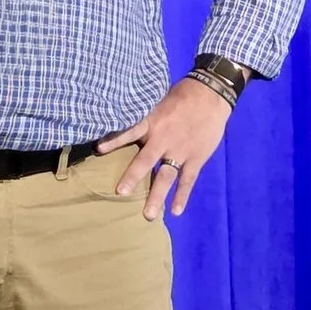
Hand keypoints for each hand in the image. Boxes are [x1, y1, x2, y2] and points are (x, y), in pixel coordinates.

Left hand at [99, 78, 232, 220]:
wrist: (212, 94)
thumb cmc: (183, 95)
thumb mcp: (159, 100)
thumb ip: (145, 117)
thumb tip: (126, 123)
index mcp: (153, 122)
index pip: (130, 131)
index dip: (114, 140)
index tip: (99, 149)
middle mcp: (164, 139)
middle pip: (145, 161)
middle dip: (133, 177)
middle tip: (120, 193)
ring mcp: (181, 151)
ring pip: (166, 176)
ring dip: (157, 196)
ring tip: (148, 215)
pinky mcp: (196, 158)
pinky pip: (188, 180)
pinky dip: (182, 195)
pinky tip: (175, 211)